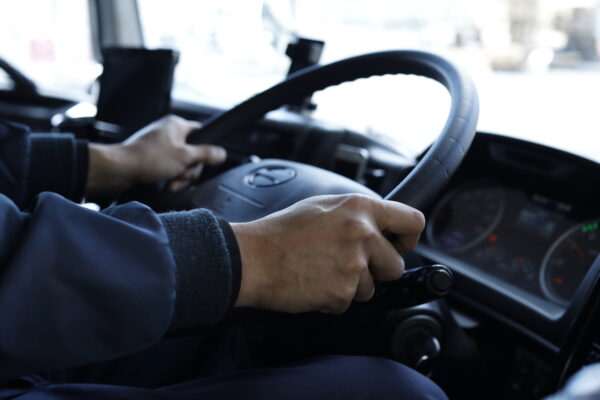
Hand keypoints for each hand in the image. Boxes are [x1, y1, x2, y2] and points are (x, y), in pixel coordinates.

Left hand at [87, 115, 225, 194]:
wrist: (120, 170)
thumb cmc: (149, 159)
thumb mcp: (184, 157)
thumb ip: (206, 154)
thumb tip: (222, 153)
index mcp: (176, 125)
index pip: (201, 133)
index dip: (205, 150)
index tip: (202, 162)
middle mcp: (168, 133)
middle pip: (193, 153)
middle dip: (190, 170)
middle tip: (182, 175)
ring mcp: (159, 146)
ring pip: (181, 164)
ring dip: (180, 177)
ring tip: (171, 183)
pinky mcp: (152, 159)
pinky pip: (169, 169)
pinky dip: (170, 178)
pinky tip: (166, 185)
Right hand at [231, 194, 425, 313]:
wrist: (253, 258)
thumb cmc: (281, 232)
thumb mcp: (323, 206)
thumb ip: (356, 214)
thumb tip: (378, 225)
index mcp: (359, 208)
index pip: (412, 221)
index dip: (409, 237)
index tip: (399, 244)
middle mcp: (362, 235)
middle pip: (396, 265)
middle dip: (377, 270)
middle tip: (349, 265)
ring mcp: (354, 266)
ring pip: (371, 289)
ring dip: (352, 286)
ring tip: (322, 271)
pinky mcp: (342, 293)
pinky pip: (349, 303)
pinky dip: (334, 299)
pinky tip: (314, 283)